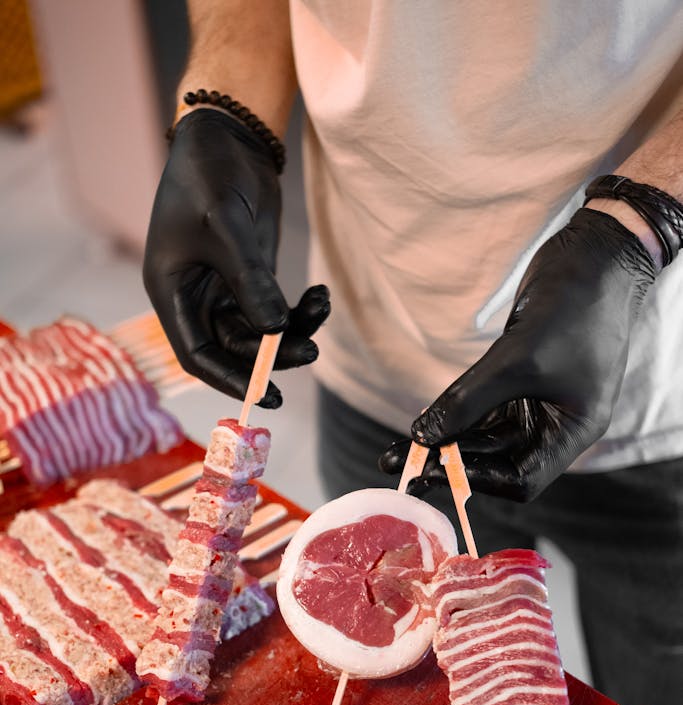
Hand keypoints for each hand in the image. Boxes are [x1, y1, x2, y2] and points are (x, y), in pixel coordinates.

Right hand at [143, 108, 329, 404]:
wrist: (226, 134)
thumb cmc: (208, 173)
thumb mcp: (226, 225)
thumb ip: (251, 280)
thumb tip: (276, 332)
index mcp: (172, 292)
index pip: (197, 355)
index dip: (230, 380)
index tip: (265, 395)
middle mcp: (196, 298)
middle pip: (234, 348)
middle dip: (273, 353)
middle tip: (312, 351)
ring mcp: (225, 289)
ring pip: (260, 332)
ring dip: (293, 330)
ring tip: (321, 307)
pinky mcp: (252, 277)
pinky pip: (276, 310)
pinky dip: (301, 310)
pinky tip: (321, 294)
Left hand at [379, 208, 655, 500]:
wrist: (595, 253)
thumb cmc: (574, 307)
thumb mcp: (518, 358)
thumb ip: (468, 400)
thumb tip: (422, 437)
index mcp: (573, 430)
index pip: (523, 479)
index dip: (479, 479)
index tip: (436, 470)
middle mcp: (556, 424)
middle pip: (497, 461)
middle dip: (450, 463)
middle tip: (401, 466)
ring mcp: (537, 402)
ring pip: (484, 436)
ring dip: (445, 442)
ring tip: (398, 452)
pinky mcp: (519, 379)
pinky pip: (481, 409)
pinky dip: (453, 416)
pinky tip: (422, 423)